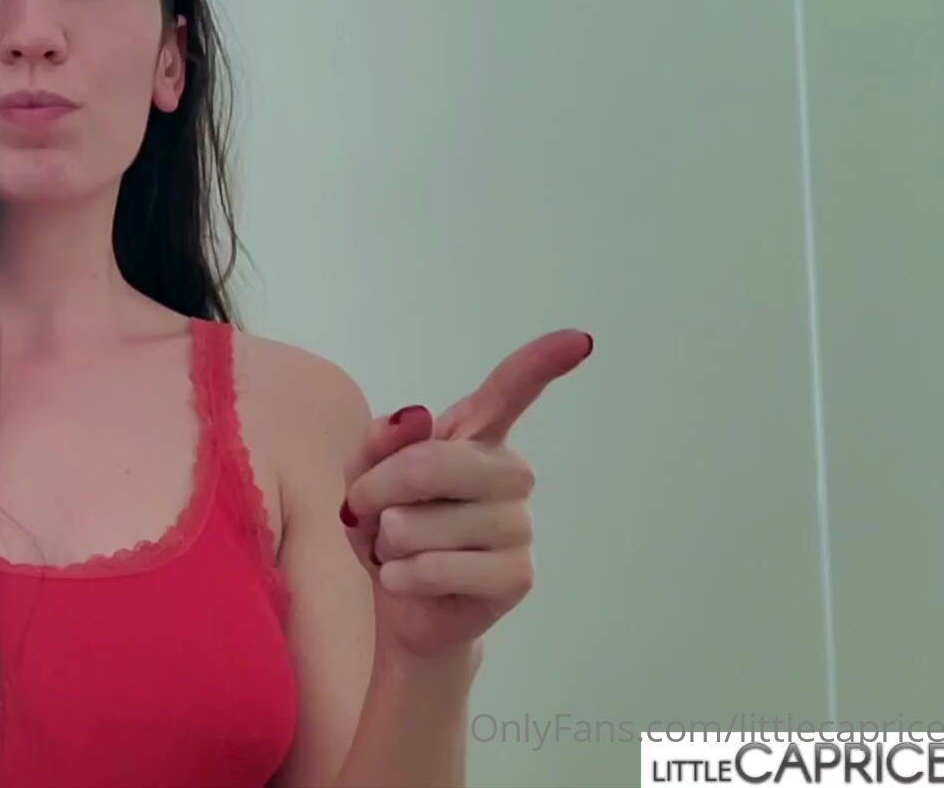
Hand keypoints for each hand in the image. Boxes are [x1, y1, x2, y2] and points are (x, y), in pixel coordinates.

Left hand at [340, 330, 591, 661]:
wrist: (402, 604)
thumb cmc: (388, 529)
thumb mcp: (363, 479)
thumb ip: (377, 444)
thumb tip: (415, 416)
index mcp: (476, 438)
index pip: (509, 392)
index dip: (541, 363)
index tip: (580, 340)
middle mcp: (509, 472)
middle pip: (430, 463)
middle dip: (377, 491)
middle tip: (366, 513)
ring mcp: (519, 523)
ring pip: (421, 523)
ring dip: (387, 543)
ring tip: (401, 553)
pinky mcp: (517, 575)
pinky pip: (435, 568)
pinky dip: (402, 577)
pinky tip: (409, 581)